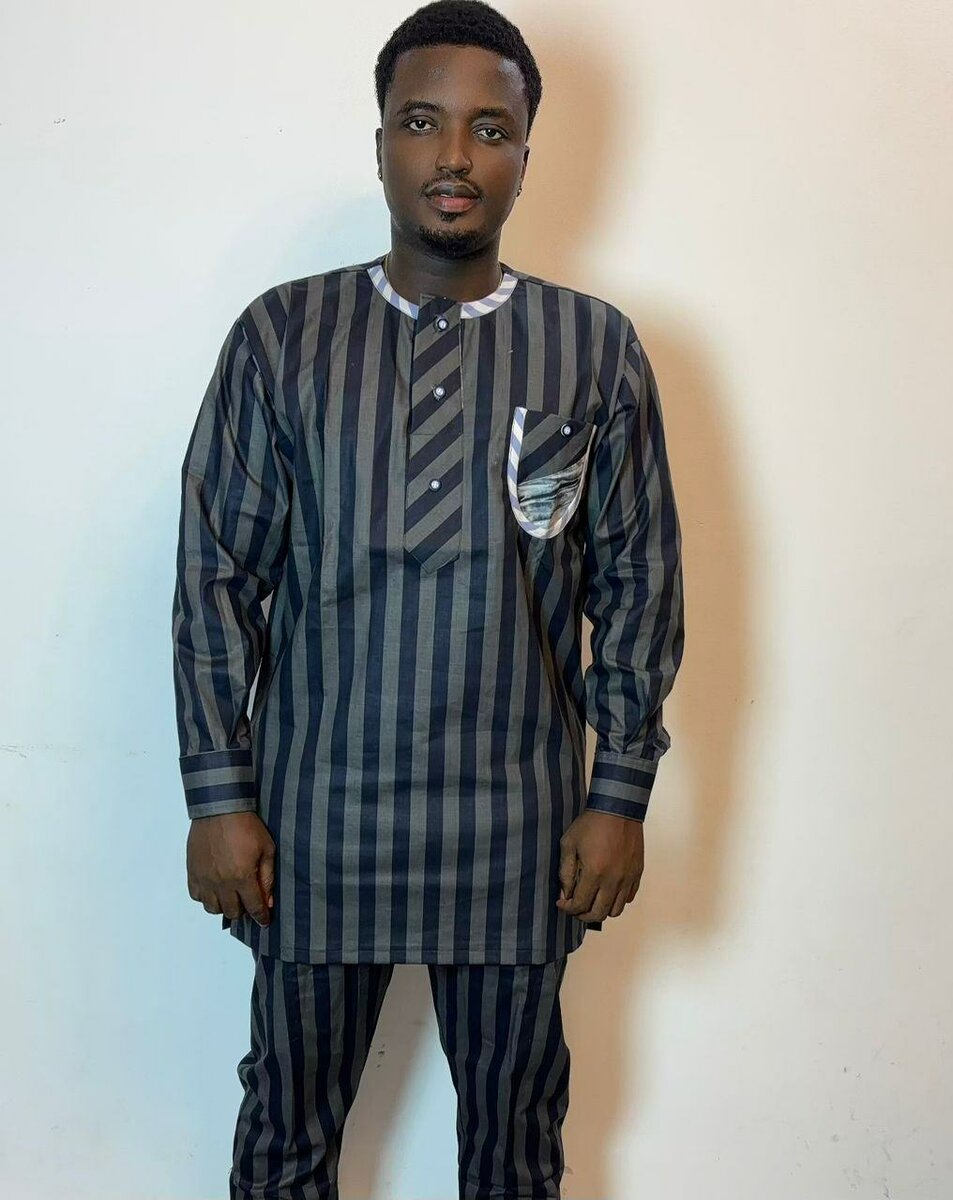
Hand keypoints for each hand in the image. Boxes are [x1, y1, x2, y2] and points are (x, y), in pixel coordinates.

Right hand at [187, 812, 275, 926]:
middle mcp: (221, 883)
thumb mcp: (266, 849)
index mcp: (242, 877)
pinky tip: (214, 889)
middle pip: (232, 912)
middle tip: (248, 902)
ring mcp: (204, 879)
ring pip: (213, 908)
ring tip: (231, 896)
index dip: (261, 916)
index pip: (253, 907)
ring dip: (224, 906)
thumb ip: (267, 878)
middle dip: (244, 910)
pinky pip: (196, 896)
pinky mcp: (192, 872)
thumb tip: (268, 901)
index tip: (264, 920)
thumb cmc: (247, 826)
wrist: (220, 809)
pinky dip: (206, 897)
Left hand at [556, 809, 643, 922]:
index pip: (580, 905)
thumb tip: (566, 893)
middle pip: (598, 914)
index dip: (568, 909)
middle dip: (582, 915)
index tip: (562, 903)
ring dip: (601, 910)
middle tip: (575, 908)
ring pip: (615, 910)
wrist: (618, 809)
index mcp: (594, 873)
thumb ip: (565, 871)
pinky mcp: (637, 873)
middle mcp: (613, 880)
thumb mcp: (569, 844)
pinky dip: (616, 900)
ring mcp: (627, 878)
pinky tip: (607, 890)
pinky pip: (628, 898)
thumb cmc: (591, 824)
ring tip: (592, 901)